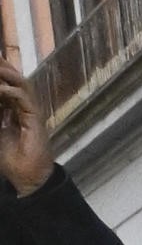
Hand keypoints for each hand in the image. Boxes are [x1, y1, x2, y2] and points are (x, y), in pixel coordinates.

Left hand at [0, 61, 53, 194]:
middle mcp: (21, 105)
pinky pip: (24, 98)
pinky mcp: (36, 117)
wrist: (27, 177)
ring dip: (5, 73)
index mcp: (11, 107)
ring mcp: (30, 110)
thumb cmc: (9, 159)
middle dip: (1, 66)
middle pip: (11, 78)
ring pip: (19, 83)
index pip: (3, 83)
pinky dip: (11, 91)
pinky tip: (0, 89)